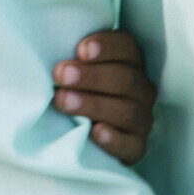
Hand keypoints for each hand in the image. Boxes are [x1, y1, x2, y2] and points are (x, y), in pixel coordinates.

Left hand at [51, 30, 157, 165]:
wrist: (79, 131)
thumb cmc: (72, 87)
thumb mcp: (72, 67)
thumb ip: (71, 57)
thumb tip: (52, 51)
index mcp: (128, 61)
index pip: (126, 47)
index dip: (107, 46)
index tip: (80, 50)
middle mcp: (140, 88)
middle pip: (125, 79)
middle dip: (91, 76)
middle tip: (60, 75)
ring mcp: (142, 119)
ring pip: (127, 111)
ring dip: (93, 105)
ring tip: (63, 101)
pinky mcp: (136, 147)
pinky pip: (131, 145)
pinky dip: (113, 139)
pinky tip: (94, 132)